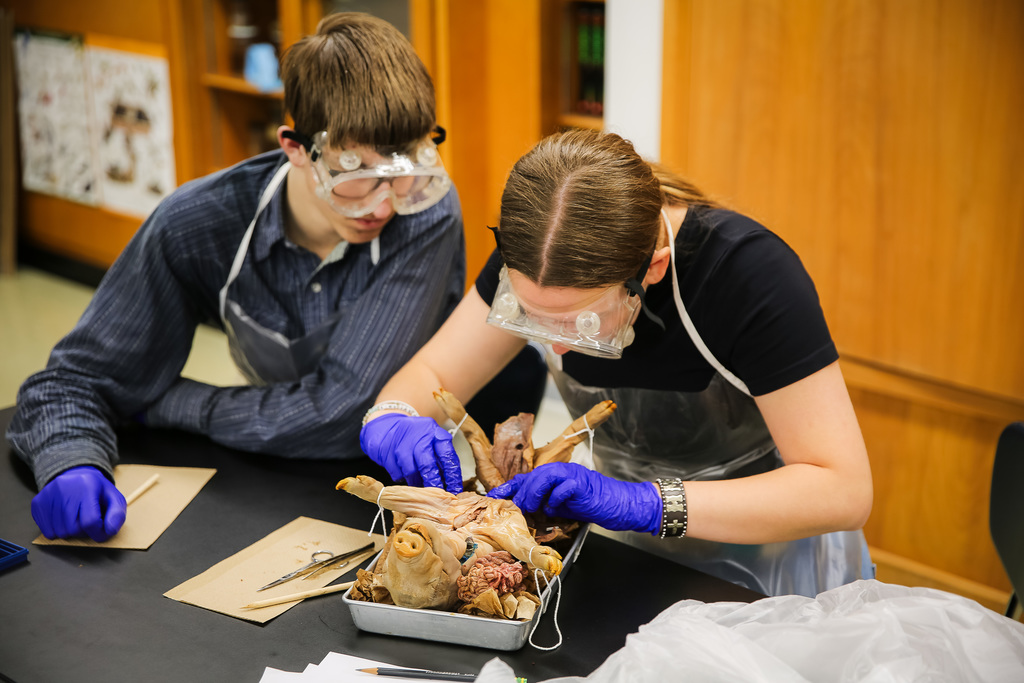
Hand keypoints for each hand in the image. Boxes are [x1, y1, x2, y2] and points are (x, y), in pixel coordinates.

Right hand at [31, 466, 126, 541]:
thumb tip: (109, 530)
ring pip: (59, 532)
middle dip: (84, 531)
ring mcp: (48, 495)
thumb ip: (117, 514)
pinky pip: (46, 531)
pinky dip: (57, 531)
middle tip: (87, 521)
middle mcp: (64, 488)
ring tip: (76, 518)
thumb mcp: (113, 498)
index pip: (90, 521)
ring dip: (70, 532)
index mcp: (87, 485)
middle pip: (73, 529)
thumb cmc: (95, 490)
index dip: (98, 532)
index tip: (101, 532)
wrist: (75, 474)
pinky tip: (63, 519)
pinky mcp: (38, 503)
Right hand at [359, 414, 462, 492]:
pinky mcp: (387, 452)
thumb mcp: (429, 439)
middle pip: (428, 466)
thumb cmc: (412, 435)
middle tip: (437, 497)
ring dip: (416, 483)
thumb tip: (449, 482)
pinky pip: (397, 473)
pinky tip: (403, 473)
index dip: (453, 476)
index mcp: (434, 433)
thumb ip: (438, 457)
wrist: (385, 426)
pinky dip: (401, 477)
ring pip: (411, 472)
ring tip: (418, 485)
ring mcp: (402, 444)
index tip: (455, 490)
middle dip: (434, 484)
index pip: (448, 456)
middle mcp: (419, 437)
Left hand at [487, 462, 661, 533]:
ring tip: (531, 507)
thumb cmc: (592, 505)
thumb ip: (546, 504)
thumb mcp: (563, 505)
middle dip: (522, 491)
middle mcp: (563, 471)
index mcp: (557, 475)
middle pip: (535, 474)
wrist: (619, 504)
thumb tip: (525, 510)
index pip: (529, 476)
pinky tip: (556, 510)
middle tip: (518, 507)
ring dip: (535, 492)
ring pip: (546, 475)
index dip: (510, 485)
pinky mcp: (583, 484)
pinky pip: (564, 487)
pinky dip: (556, 499)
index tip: (494, 495)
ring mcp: (574, 475)